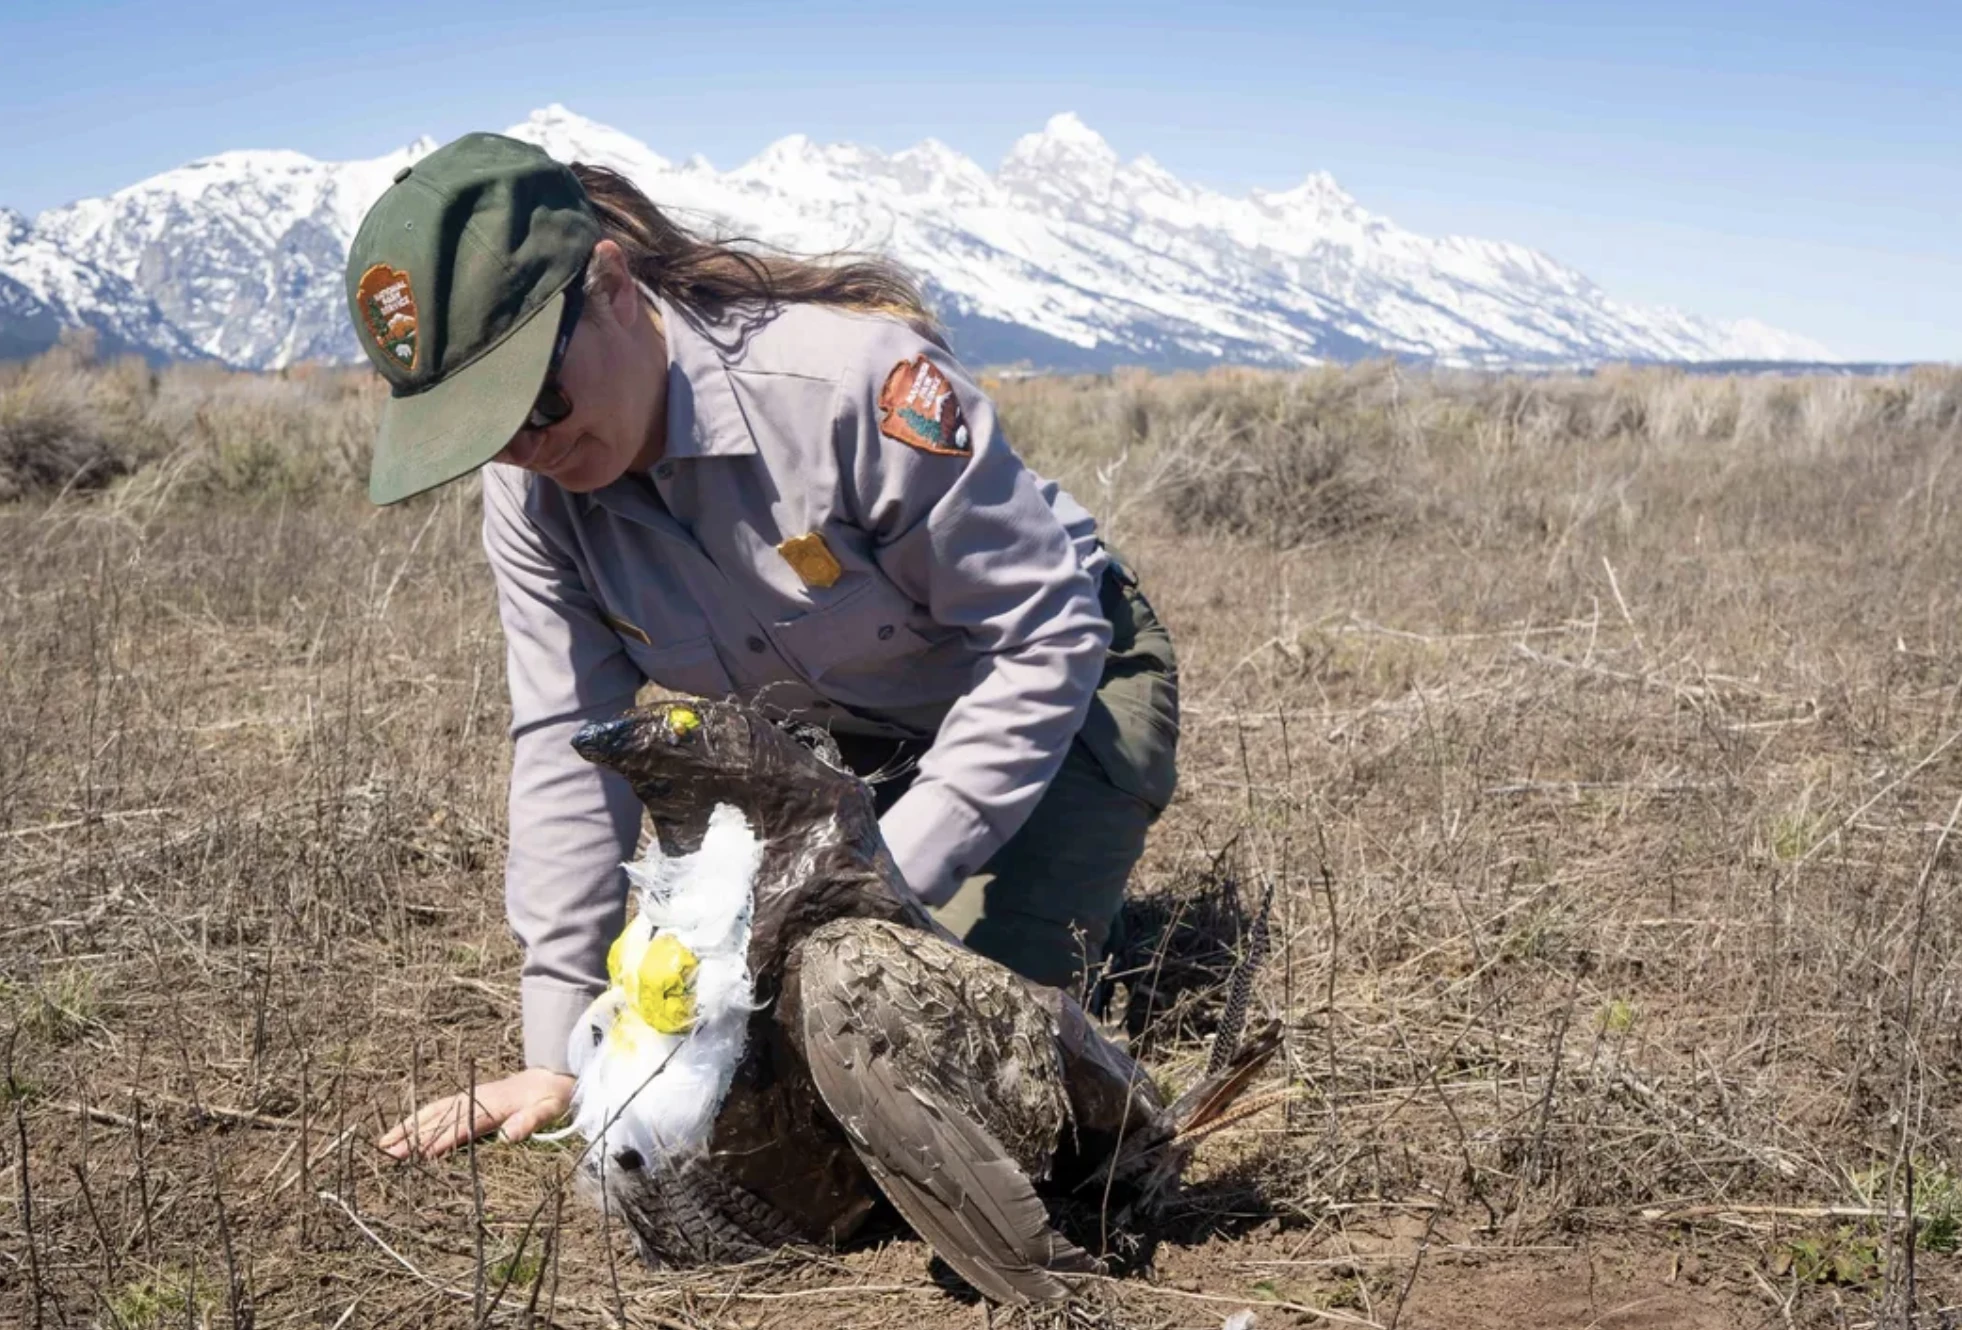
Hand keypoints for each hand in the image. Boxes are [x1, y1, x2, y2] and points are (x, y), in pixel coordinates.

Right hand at [377, 1067, 575, 1161]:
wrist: (552, 1074)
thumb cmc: (551, 1097)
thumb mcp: (548, 1110)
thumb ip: (530, 1121)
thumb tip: (510, 1136)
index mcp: (492, 1106)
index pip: (461, 1128)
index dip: (441, 1141)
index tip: (420, 1156)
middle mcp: (475, 1099)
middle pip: (439, 1119)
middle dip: (413, 1136)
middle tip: (387, 1153)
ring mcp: (470, 1097)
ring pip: (433, 1112)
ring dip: (409, 1126)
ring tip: (384, 1142)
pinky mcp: (469, 1098)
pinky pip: (439, 1108)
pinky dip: (420, 1117)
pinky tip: (407, 1128)